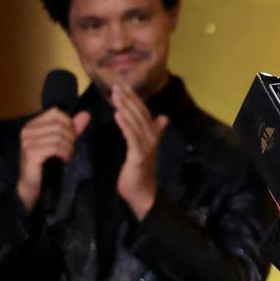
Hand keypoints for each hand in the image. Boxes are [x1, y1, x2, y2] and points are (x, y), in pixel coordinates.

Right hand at [17, 107, 91, 212]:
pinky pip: (55, 147)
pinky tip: (64, 160)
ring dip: (69, 148)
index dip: (69, 123)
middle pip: (59, 124)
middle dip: (71, 138)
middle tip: (70, 150)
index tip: (72, 137)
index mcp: (33, 124)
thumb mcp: (61, 143)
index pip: (56, 112)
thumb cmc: (47, 165)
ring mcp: (27, 141)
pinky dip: (65, 154)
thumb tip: (86, 114)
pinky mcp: (31, 153)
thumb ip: (72, 128)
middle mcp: (27, 130)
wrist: (32, 186)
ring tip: (67, 156)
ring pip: (59, 136)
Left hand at [112, 82, 168, 219]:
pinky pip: (132, 137)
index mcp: (152, 136)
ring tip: (116, 96)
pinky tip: (118, 114)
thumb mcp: (143, 149)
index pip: (143, 113)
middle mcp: (152, 139)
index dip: (134, 99)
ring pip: (136, 123)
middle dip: (129, 99)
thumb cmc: (139, 173)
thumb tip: (164, 118)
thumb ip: (152, 132)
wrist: (142, 194)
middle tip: (117, 86)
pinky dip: (126, 125)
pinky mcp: (139, 156)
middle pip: (140, 115)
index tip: (123, 86)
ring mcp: (147, 147)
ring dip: (126, 108)